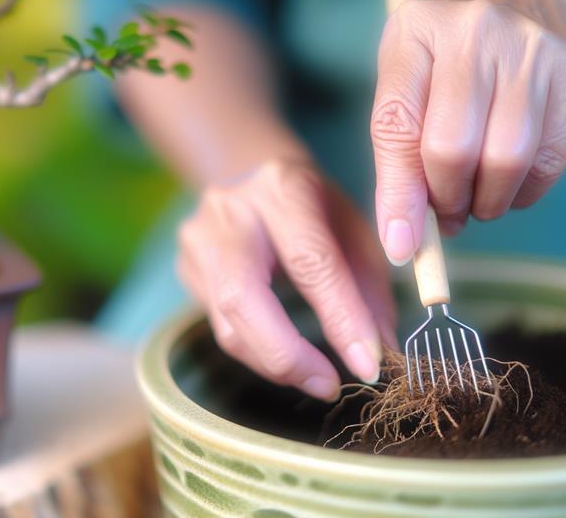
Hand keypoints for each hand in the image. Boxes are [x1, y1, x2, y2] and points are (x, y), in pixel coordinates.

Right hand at [176, 159, 396, 400]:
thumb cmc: (315, 209)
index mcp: (282, 188)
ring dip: (274, 363)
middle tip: (328, 386)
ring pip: (226, 324)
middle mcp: (229, 210)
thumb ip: (370, 290)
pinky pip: (220, 328)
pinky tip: (286, 357)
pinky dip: (258, 353)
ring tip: (315, 378)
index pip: (309, 262)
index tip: (368, 365)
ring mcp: (197, 239)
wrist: (254, 179)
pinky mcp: (184, 268)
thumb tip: (380, 354)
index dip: (340, 319)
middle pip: (242, 297)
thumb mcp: (355, 231)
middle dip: (288, 355)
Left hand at [371, 0, 565, 264]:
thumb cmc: (451, 56)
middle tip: (444, 211)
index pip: (397, 126)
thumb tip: (402, 241)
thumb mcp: (408, 79)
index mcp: (416, 31)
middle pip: (452, 149)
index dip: (398, 194)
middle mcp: (475, 31)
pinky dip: (522, 191)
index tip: (401, 245)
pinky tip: (507, 182)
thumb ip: (396, 150)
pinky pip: (548, 162)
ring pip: (505, 161)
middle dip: (445, 199)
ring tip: (474, 199)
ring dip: (485, 201)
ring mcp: (533, 51)